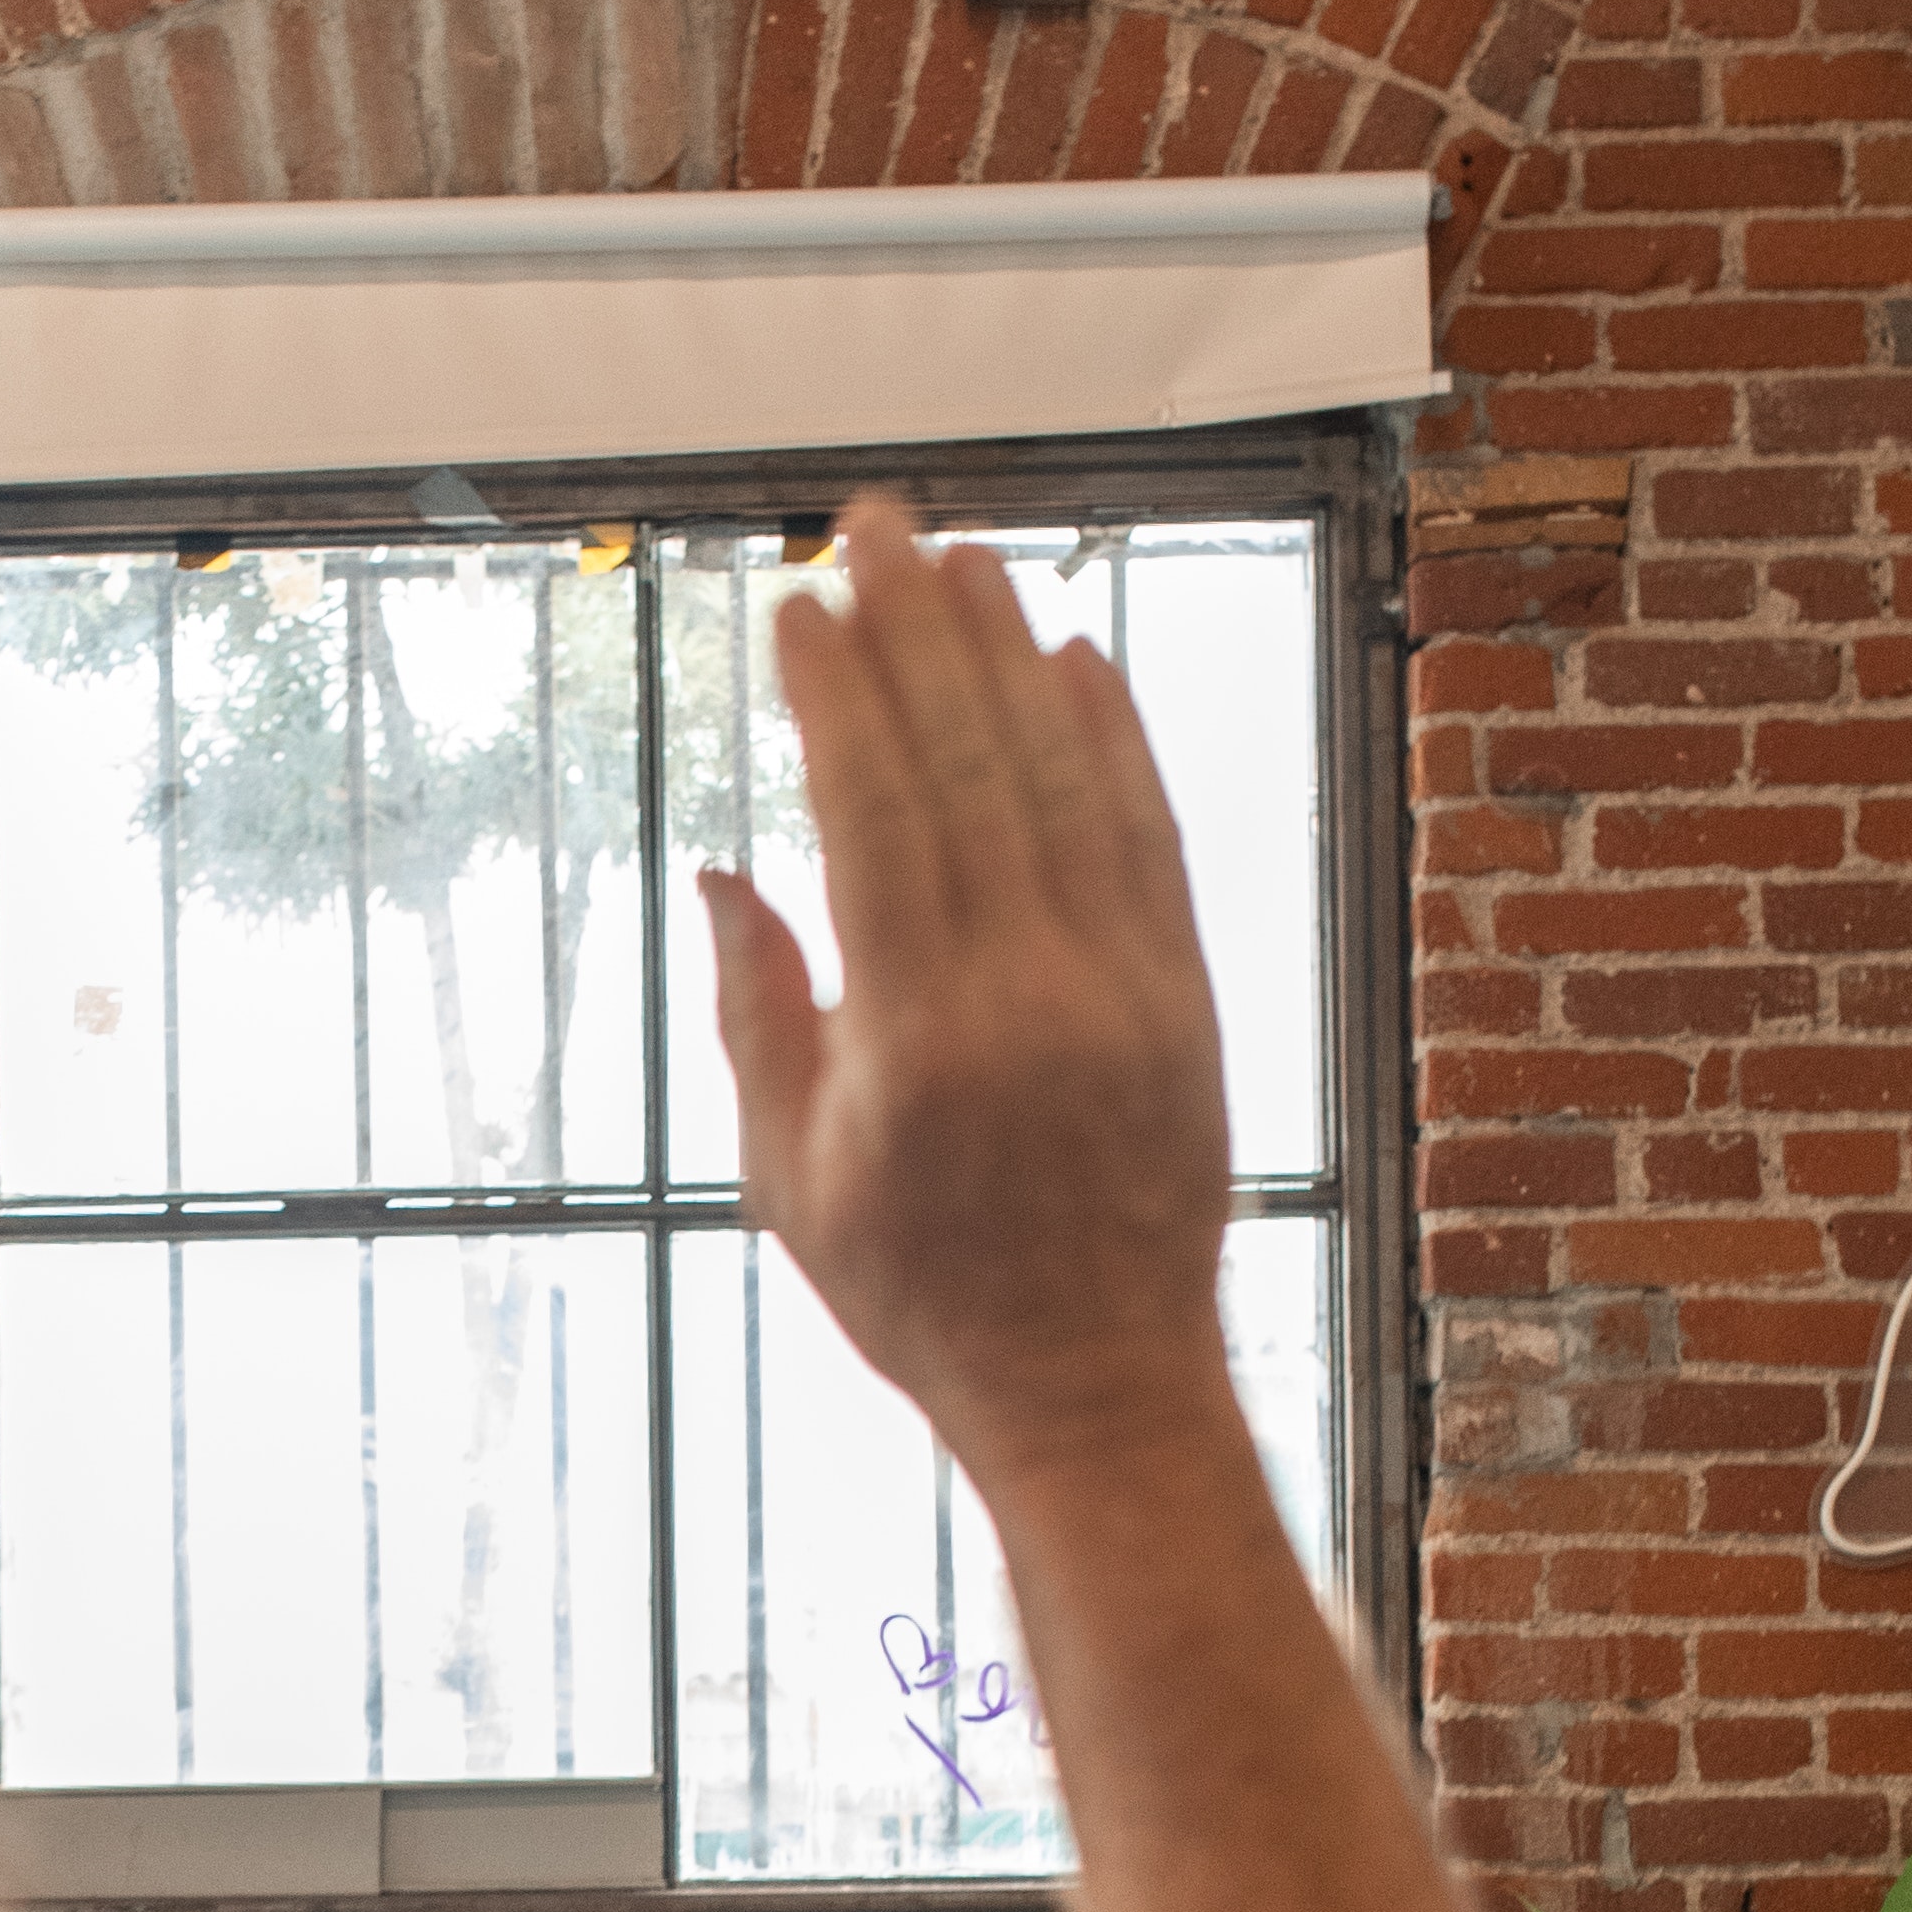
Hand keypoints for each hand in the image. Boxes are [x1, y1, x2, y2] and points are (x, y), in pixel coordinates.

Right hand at [701, 502, 1232, 1493]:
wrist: (1098, 1386)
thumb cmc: (923, 1296)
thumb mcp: (791, 1177)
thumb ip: (761, 1014)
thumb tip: (725, 873)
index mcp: (912, 1040)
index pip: (874, 814)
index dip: (838, 696)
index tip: (799, 606)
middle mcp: (1026, 994)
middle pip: (970, 764)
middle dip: (915, 629)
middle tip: (871, 525)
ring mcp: (1120, 987)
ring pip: (1065, 778)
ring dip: (1009, 653)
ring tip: (960, 557)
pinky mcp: (1186, 996)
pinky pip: (1148, 836)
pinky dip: (1113, 739)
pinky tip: (1075, 658)